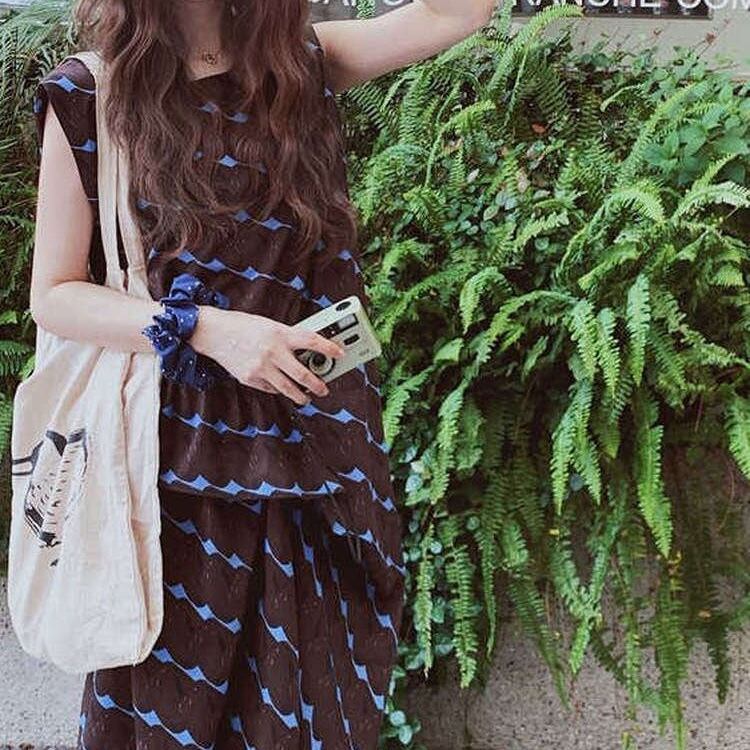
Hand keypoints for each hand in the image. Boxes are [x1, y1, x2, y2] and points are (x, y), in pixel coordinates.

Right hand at [191, 306, 344, 404]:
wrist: (213, 333)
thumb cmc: (243, 326)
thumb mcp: (270, 325)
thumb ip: (288, 337)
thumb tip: (309, 349)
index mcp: (280, 334)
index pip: (312, 341)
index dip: (329, 348)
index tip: (341, 354)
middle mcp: (272, 352)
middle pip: (303, 375)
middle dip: (318, 385)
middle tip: (324, 389)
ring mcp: (261, 368)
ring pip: (288, 389)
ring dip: (301, 396)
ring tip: (307, 398)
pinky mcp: (250, 379)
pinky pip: (271, 389)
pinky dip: (278, 389)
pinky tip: (281, 388)